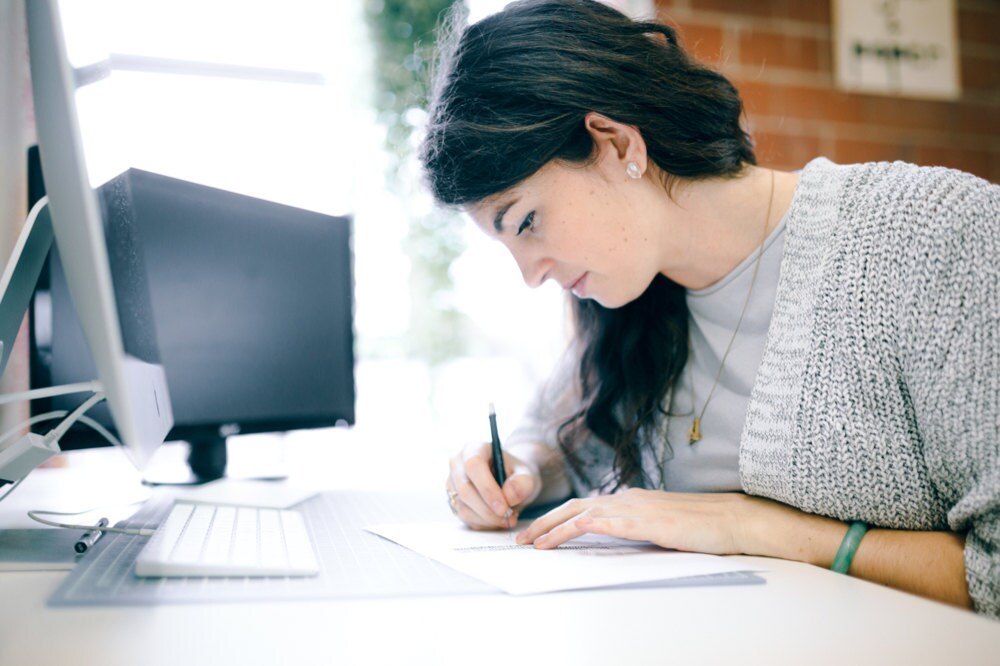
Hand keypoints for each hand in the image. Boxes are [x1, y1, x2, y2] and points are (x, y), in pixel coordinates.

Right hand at [447, 441, 540, 529]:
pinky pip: (465, 517)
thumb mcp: (527, 474)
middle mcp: (457, 464)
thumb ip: (523, 483)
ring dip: (487, 519)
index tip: (504, 507)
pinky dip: (484, 523)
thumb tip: (509, 496)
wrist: (511, 481)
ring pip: (463, 507)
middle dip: (488, 510)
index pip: (473, 465)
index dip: (487, 488)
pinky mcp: (453, 501)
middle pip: (464, 490)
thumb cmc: (516, 474)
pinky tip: (498, 520)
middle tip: (509, 518)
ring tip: (508, 519)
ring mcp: (452, 483)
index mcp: (474, 449)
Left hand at [516, 488, 762, 552]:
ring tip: (528, 542)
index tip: (539, 530)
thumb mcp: (665, 527)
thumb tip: (624, 538)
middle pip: (574, 506)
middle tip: (520, 537)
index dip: (559, 517)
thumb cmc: (704, 527)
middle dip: (543, 521)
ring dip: (548, 528)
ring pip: (578, 514)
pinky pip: (593, 525)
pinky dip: (568, 532)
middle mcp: (627, 498)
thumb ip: (642, 528)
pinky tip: (553, 541)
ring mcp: (632, 508)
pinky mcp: (639, 521)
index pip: (586, 506)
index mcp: (633, 499)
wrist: (732, 520)